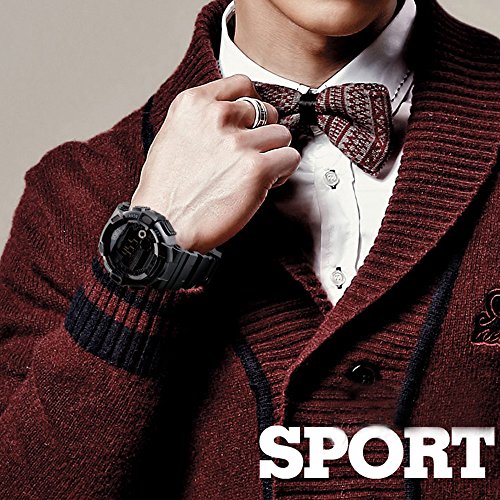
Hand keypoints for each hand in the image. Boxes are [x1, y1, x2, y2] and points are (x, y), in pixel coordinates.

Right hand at [130, 74, 300, 253]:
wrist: (165, 226)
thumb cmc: (165, 191)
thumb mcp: (171, 138)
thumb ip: (200, 120)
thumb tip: (230, 117)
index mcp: (193, 105)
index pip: (241, 84)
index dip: (252, 104)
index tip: (251, 120)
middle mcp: (216, 117)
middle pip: (266, 110)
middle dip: (264, 132)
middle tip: (253, 154)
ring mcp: (238, 142)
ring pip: (281, 134)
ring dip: (274, 153)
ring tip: (258, 172)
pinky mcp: (256, 168)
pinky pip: (290, 157)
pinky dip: (283, 171)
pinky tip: (268, 182)